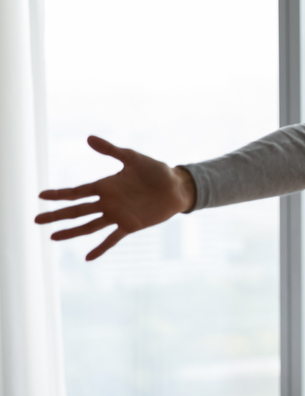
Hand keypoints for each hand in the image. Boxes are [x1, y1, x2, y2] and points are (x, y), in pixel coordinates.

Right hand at [35, 135, 195, 260]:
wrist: (177, 186)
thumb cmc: (155, 170)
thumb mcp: (132, 158)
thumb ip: (111, 150)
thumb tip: (88, 138)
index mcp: (106, 186)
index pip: (77, 191)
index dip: (59, 194)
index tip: (41, 195)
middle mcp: (108, 202)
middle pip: (77, 210)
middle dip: (57, 215)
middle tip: (36, 219)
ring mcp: (117, 215)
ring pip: (89, 225)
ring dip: (71, 231)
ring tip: (52, 237)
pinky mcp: (130, 225)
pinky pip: (112, 238)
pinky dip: (101, 248)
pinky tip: (88, 257)